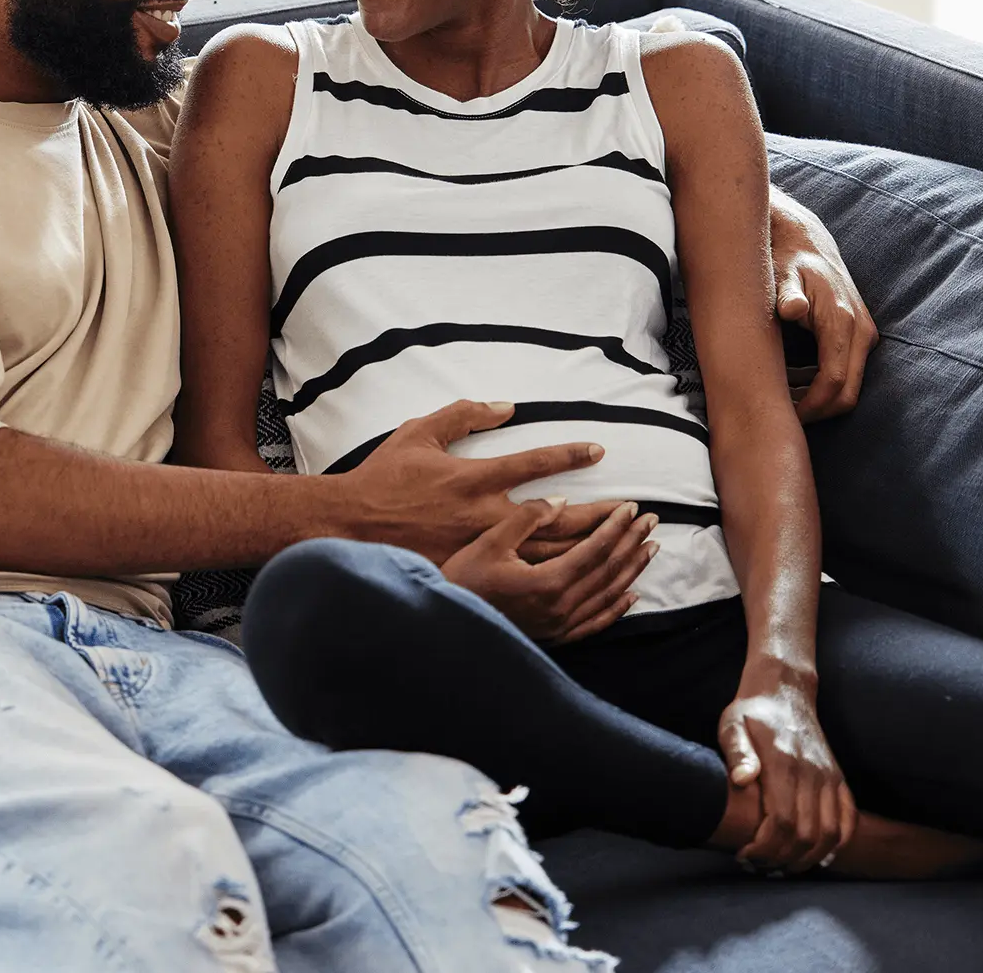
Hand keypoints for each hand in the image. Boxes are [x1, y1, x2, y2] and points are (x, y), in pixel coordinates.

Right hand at [346, 400, 620, 560]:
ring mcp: (479, 548)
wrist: (350, 526)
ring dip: (586, 546)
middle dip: (598, 514)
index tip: (598, 451)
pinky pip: (521, 576)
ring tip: (620, 542)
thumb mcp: (418, 433)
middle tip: (633, 512)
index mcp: (473, 479)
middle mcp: (483, 515)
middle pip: (555, 518)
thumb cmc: (383, 478)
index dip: (568, 455)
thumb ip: (462, 415)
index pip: (533, 464)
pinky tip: (580, 576)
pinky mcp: (471, 570)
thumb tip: (505, 406)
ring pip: (545, 551)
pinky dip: (557, 575)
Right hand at [442, 499, 658, 642]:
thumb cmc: (462, 579)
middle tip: (652, 520)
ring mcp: (560, 625)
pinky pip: (596, 622)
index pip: (594, 549)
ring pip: (608, 594)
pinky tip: (631, 595)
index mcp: (547, 582)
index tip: (632, 507)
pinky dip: (617, 608)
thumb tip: (562, 502)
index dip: (615, 527)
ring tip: (651, 548)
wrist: (448, 625)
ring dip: (632, 569)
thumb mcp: (489, 542)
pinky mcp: (556, 637)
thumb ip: (526, 519)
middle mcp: (560, 607)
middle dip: (632, 542)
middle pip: (608, 570)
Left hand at [718, 665, 857, 872]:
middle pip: (806, 834)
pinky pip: (848, 819)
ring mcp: (830, 777)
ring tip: (782, 866)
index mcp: (784, 763)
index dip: (765, 847)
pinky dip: (838, 843)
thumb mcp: (731, 724)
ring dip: (808, 858)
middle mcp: (812, 773)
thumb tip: (742, 779)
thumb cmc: (751, 712)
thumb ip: (737, 752)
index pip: (781, 821)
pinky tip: (819, 856)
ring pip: (831, 833)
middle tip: (759, 866)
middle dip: (781, 859)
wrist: (785, 690)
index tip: (744, 855)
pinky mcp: (839, 778)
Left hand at [768, 188, 878, 421]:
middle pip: (848, 393)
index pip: (833, 382)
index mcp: (841, 321)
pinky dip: (820, 385)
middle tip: (779, 416)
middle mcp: (860, 330)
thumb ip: (786, 294)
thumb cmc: (786, 261)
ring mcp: (863, 334)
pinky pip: (845, 372)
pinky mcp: (858, 335)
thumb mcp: (780, 275)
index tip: (781, 415)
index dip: (809, 407)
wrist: (805, 241)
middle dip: (815, 411)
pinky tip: (790, 383)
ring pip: (848, 387)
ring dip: (816, 400)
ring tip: (780, 400)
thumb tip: (793, 308)